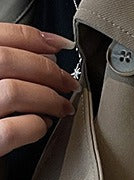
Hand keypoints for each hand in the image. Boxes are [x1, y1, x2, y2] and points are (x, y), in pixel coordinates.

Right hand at [0, 23, 81, 156]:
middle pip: (8, 60)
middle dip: (49, 71)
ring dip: (48, 98)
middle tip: (68, 83)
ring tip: (62, 107)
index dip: (34, 38)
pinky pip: (13, 130)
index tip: (61, 46)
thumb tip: (48, 56)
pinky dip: (35, 126)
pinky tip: (42, 126)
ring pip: (13, 92)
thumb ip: (9, 66)